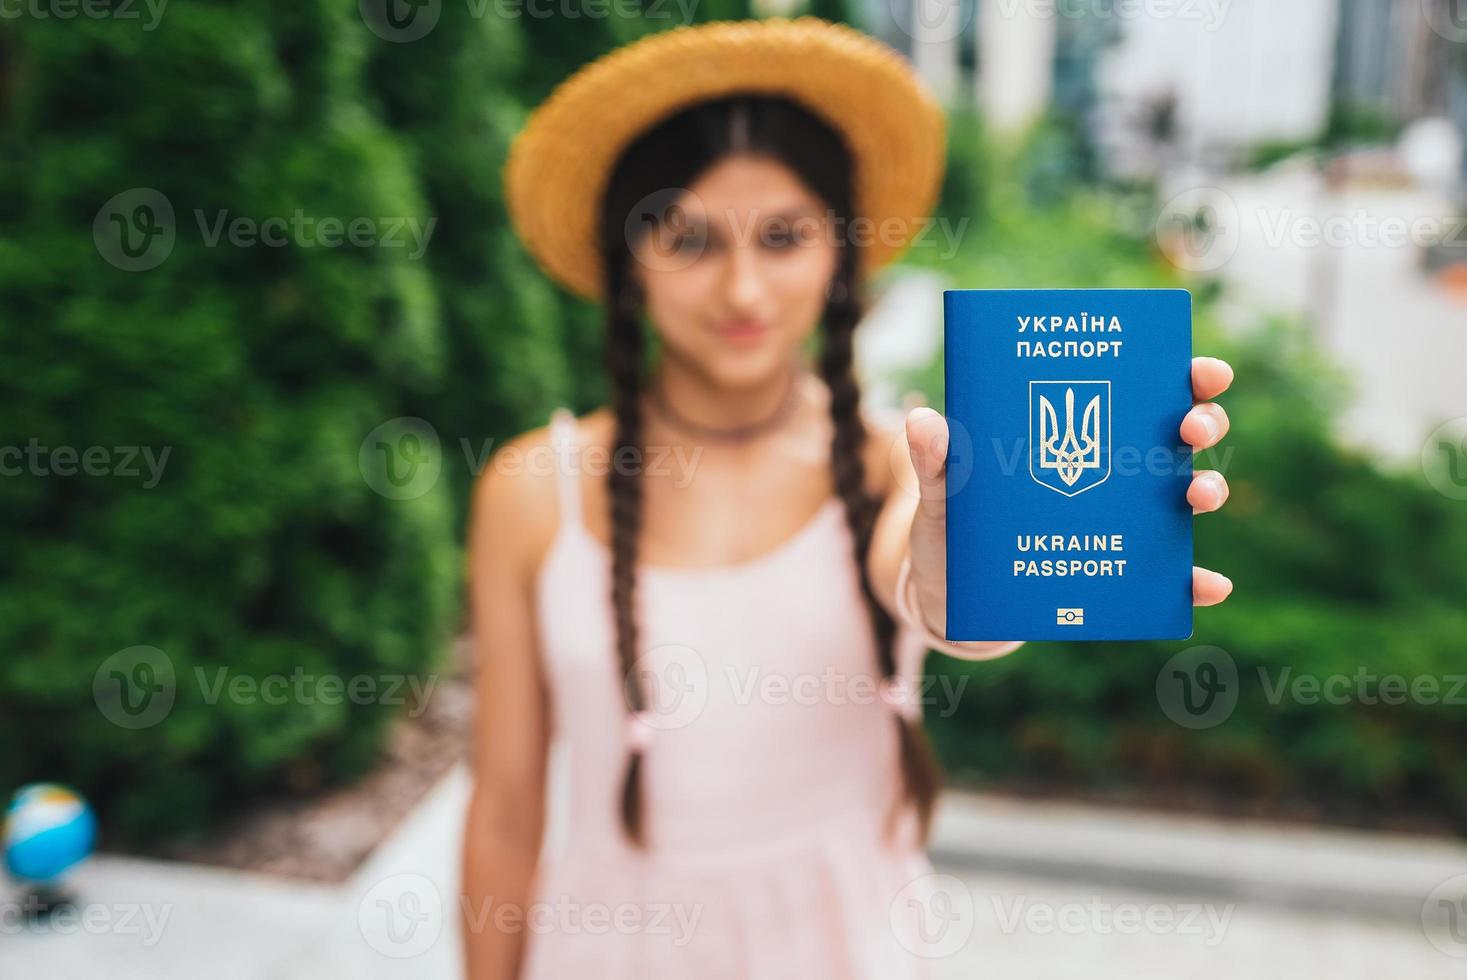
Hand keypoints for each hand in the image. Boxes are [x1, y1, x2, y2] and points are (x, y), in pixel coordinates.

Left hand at [903, 356, 1234, 638]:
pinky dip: (1195, 582)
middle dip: (1201, 421)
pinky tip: (1209, 586)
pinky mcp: (1122, 571)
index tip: (1202, 370)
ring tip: (1196, 495)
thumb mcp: (942, 493)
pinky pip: (1170, 577)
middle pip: (1179, 434)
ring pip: (1186, 495)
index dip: (1184, 374)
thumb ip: (937, 460)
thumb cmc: (953, 528)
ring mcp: (1124, 520)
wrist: (952, 596)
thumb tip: (923, 422)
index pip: (1144, 389)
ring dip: (1206, 489)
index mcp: (1082, 430)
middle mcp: (1115, 469)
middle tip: (1191, 427)